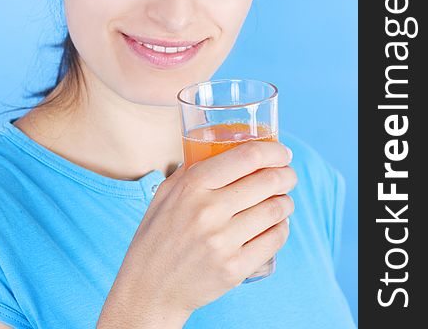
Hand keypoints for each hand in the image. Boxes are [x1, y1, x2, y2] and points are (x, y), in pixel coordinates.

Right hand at [106, 140, 295, 320]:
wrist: (149, 287)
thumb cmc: (158, 234)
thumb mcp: (166, 192)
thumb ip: (192, 169)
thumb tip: (224, 149)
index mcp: (192, 185)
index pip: (247, 157)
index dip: (273, 151)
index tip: (282, 152)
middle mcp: (208, 211)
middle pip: (268, 181)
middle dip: (286, 175)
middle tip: (288, 176)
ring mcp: (222, 242)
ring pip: (276, 210)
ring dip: (286, 201)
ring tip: (283, 200)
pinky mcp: (234, 269)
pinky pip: (274, 240)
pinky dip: (282, 228)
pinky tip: (278, 224)